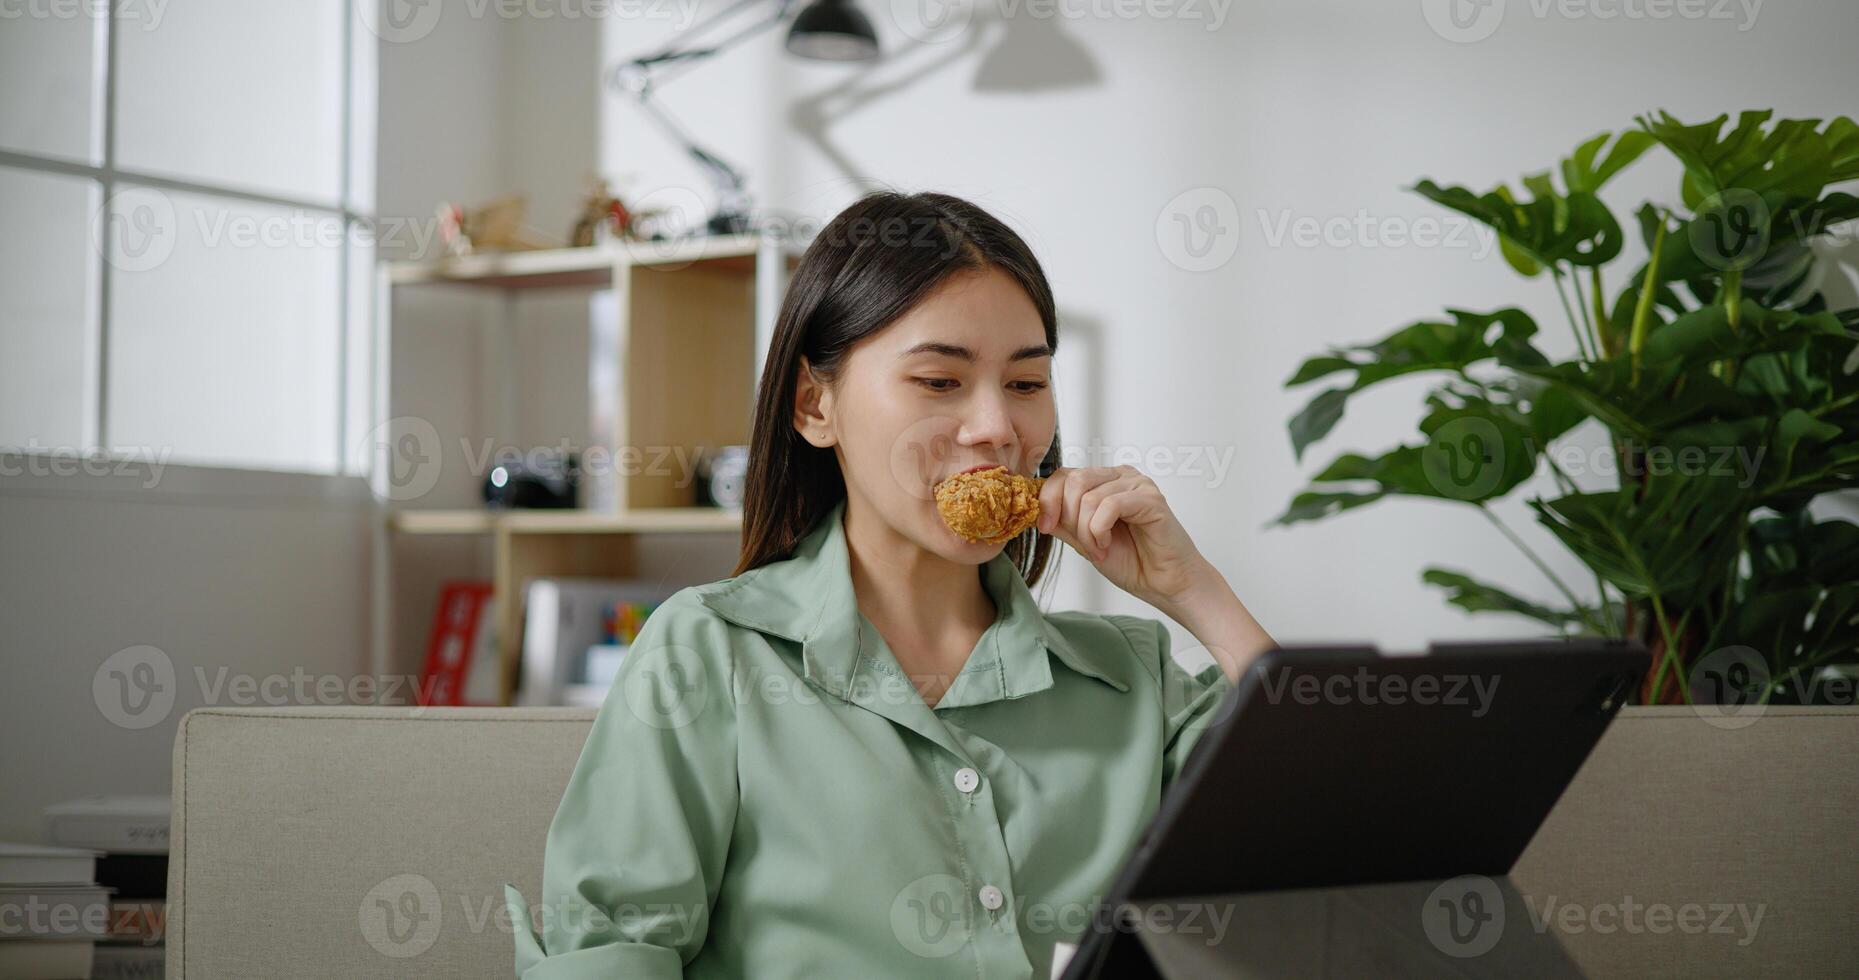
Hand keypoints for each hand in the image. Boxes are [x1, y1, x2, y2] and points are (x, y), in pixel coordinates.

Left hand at [1036, 465, 1211, 608]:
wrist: (1164, 584)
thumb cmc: (1132, 561)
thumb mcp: (1084, 540)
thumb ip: (1064, 522)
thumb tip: (1036, 508)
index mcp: (1105, 481)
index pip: (1064, 474)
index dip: (1048, 499)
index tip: (1046, 527)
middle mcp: (1121, 476)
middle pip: (1074, 480)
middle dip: (1069, 518)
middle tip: (1084, 546)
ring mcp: (1138, 484)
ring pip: (1089, 497)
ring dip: (1086, 532)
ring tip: (1099, 550)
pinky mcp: (1150, 499)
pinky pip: (1109, 506)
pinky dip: (1100, 531)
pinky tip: (1107, 545)